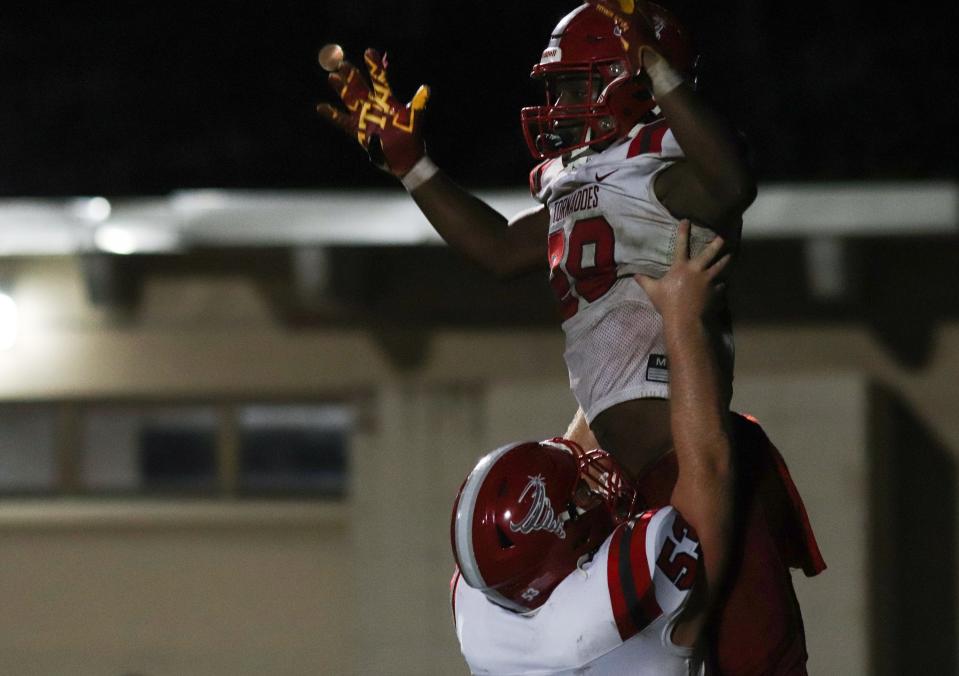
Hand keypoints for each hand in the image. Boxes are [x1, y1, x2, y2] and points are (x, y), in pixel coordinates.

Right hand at [316, 48, 429, 176]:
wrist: (405, 157)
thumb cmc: (411, 136)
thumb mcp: (415, 117)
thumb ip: (418, 103)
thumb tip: (426, 88)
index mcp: (387, 100)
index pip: (379, 79)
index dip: (374, 66)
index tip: (369, 51)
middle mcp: (374, 106)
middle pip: (360, 86)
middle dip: (352, 75)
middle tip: (343, 63)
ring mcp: (365, 117)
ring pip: (349, 99)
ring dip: (341, 89)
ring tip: (333, 76)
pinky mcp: (358, 131)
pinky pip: (342, 121)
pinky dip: (332, 115)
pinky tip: (321, 107)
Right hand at [635, 220, 730, 323]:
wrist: (684, 319)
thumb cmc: (667, 303)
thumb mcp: (653, 291)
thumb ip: (645, 281)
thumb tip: (635, 275)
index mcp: (681, 268)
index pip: (681, 246)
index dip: (683, 232)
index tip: (687, 221)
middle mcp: (697, 270)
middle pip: (709, 254)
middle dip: (716, 243)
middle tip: (723, 236)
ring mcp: (708, 281)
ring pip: (719, 267)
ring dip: (725, 260)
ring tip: (731, 255)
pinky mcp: (714, 292)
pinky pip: (721, 286)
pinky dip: (722, 285)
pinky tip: (724, 284)